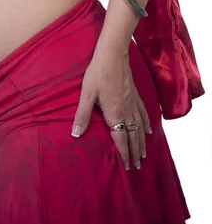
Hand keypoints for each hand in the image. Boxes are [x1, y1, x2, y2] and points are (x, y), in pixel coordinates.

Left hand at [71, 48, 151, 169]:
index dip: (124, 154)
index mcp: (115, 114)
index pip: (121, 139)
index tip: (127, 167)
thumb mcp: (86, 95)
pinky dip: (146, 125)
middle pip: (133, 136)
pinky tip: (148, 130)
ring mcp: (133, 104)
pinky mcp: (136, 96)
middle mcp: (127, 112)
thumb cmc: (97, 75)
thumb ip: (82, 115)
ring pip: (140, 128)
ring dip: (141, 142)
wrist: (113, 56)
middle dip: (134, 152)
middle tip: (137, 166)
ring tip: (143, 154)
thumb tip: (75, 134)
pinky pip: (144, 114)